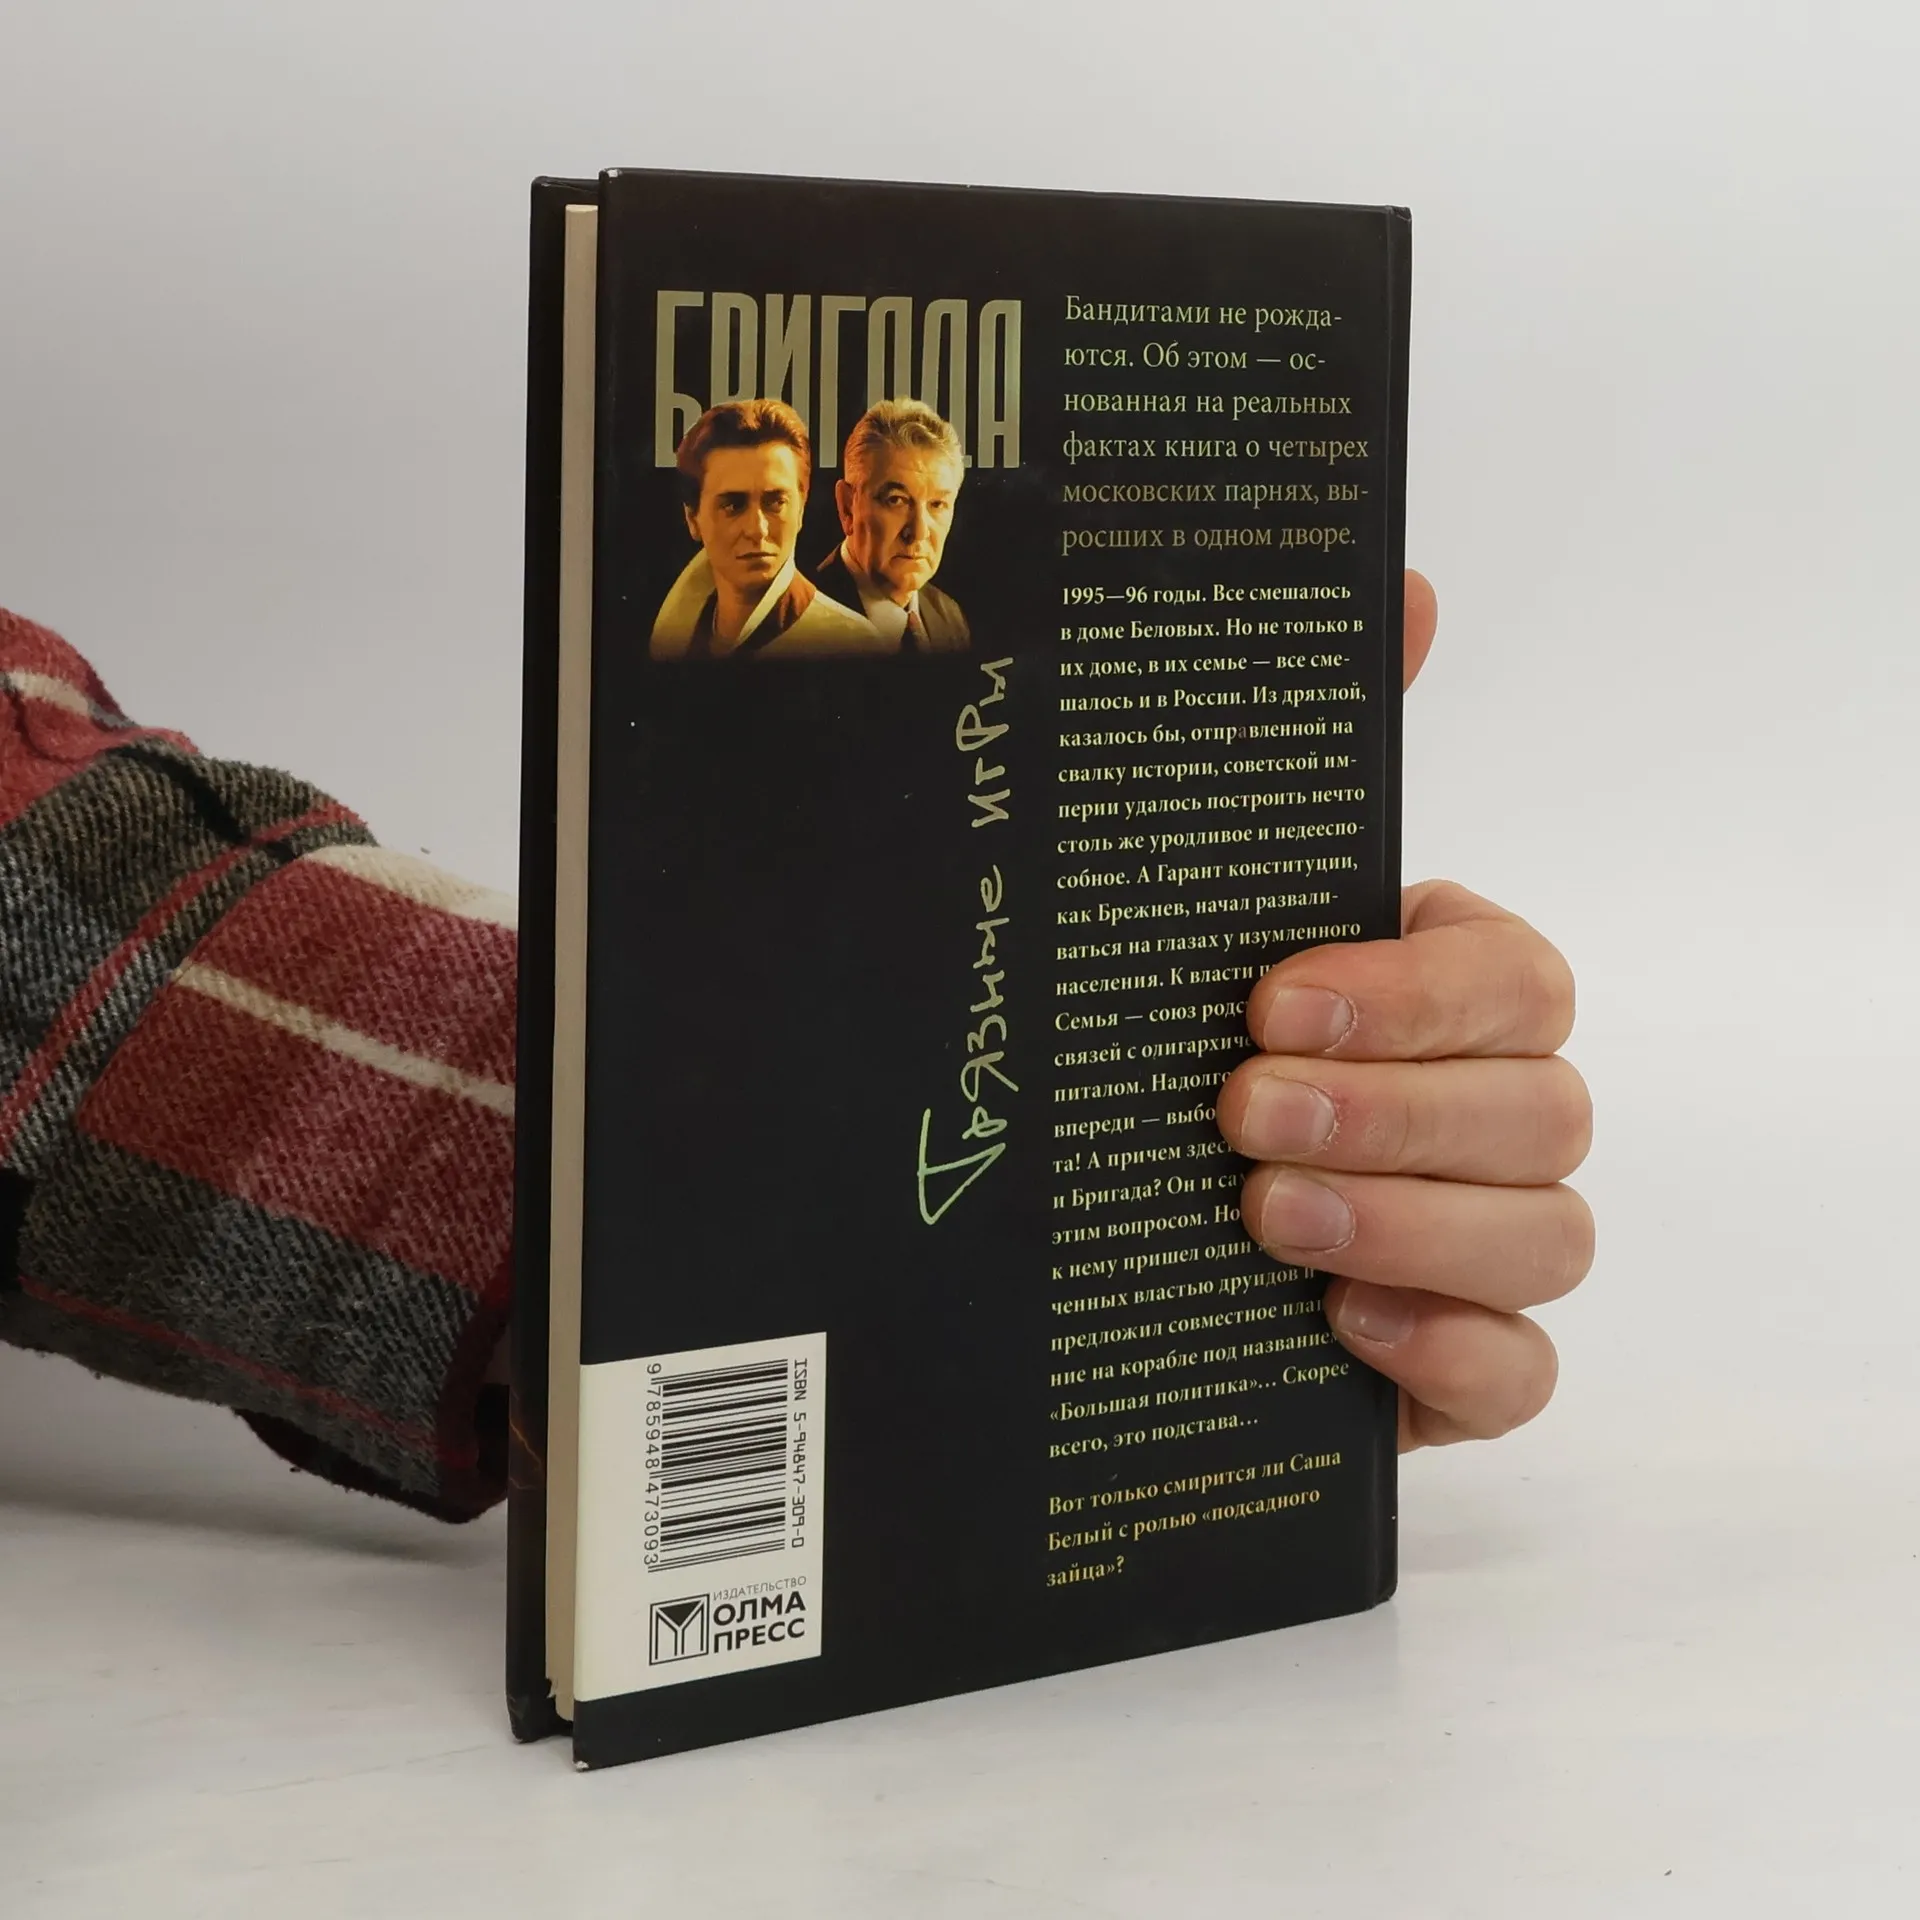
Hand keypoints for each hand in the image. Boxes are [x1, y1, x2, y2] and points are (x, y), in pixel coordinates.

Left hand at [1214, 573, 1592, 1448]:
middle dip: (1396, 1111)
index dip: (1414, 993)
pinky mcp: (1454, 1359)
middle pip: (1542, 1111)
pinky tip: (1341, 1329)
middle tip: (1243, 1112)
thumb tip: (1406, 583)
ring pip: (1547, 1237)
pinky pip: (1523, 1372)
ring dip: (1411, 1226)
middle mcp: (1487, 1110)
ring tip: (1263, 1219)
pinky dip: (1450, 1354)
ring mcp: (1482, 1242)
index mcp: (1446, 995)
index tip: (1272, 998)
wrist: (1108, 1219)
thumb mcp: (1213, 903)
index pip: (1513, 978)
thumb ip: (1307, 751)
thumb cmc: (1180, 1044)